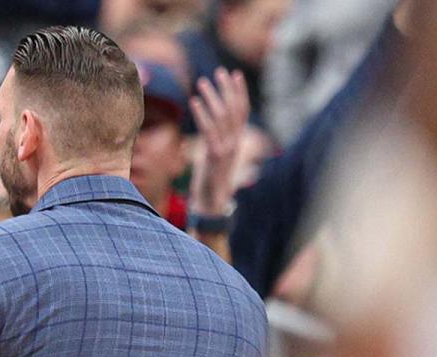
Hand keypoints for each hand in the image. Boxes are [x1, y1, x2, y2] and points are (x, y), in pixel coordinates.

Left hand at [188, 68, 248, 215]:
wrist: (211, 204)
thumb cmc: (209, 182)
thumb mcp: (214, 157)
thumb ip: (215, 141)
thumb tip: (209, 130)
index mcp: (237, 141)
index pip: (242, 111)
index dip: (239, 92)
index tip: (234, 74)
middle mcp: (235, 142)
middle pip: (234, 109)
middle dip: (228, 89)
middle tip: (220, 71)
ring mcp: (227, 148)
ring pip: (222, 117)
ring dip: (212, 97)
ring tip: (202, 82)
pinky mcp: (215, 155)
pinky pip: (209, 130)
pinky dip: (202, 114)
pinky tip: (194, 101)